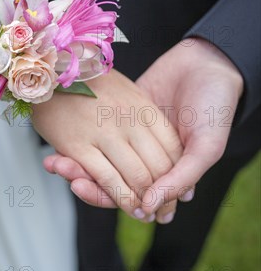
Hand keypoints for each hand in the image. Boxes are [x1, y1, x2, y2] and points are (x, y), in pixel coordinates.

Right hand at [33, 69, 182, 221]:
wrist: (47, 68)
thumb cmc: (87, 81)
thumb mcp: (125, 91)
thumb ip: (142, 115)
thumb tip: (162, 141)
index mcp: (143, 106)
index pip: (172, 147)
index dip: (177, 173)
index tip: (179, 189)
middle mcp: (129, 120)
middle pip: (159, 166)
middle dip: (165, 194)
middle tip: (166, 211)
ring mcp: (105, 133)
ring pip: (137, 177)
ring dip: (145, 202)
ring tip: (148, 214)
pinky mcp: (79, 145)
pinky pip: (108, 180)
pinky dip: (121, 198)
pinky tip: (128, 207)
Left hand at [45, 38, 243, 221]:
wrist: (209, 62)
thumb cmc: (215, 107)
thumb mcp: (207, 146)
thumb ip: (179, 178)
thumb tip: (149, 208)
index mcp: (165, 175)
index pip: (128, 196)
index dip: (104, 196)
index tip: (79, 185)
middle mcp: (144, 162)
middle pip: (107, 182)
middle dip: (82, 178)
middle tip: (59, 165)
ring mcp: (130, 140)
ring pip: (98, 162)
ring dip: (75, 164)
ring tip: (54, 159)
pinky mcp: (120, 119)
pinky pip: (96, 137)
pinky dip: (77, 143)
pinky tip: (57, 143)